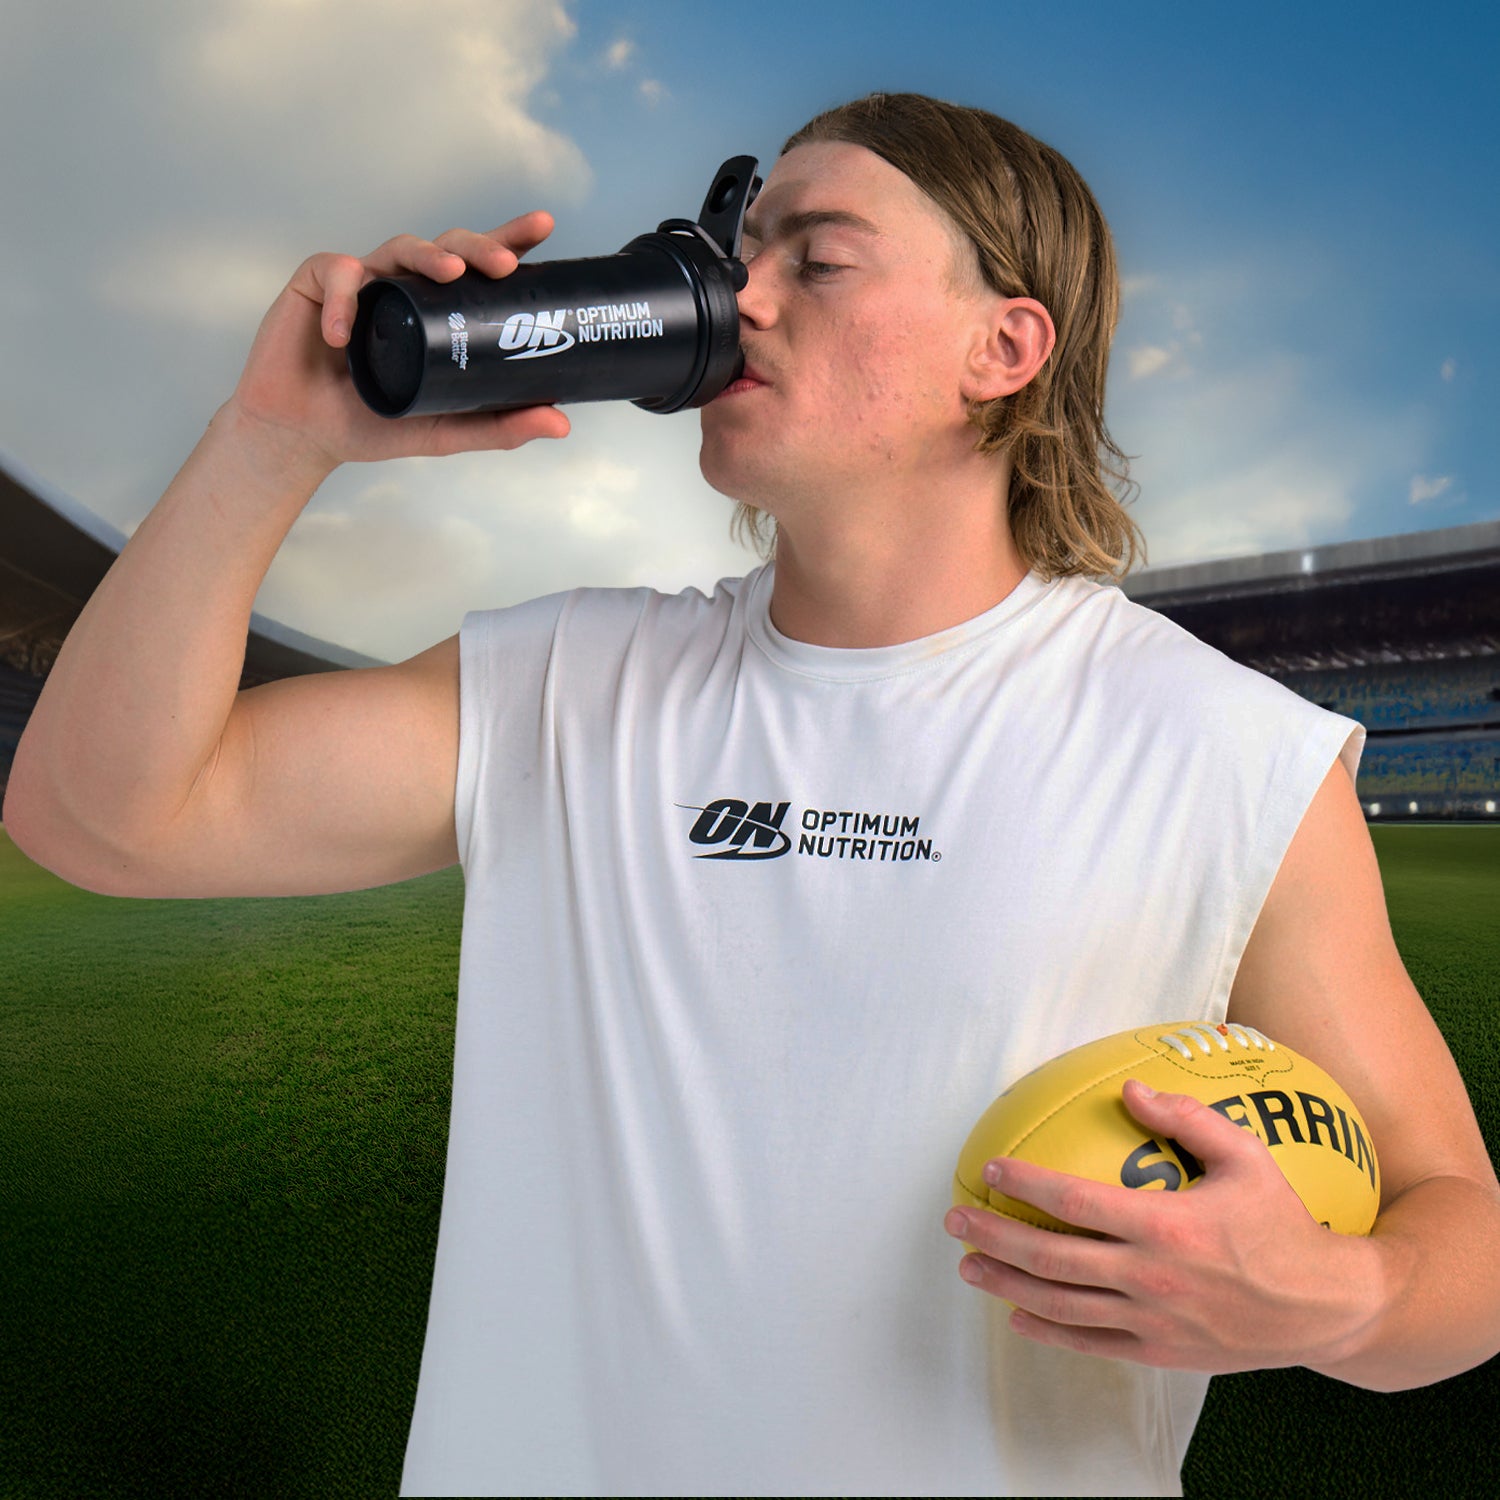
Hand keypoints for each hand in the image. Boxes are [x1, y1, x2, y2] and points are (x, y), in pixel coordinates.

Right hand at [226, 213, 570, 472]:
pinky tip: (345, 336)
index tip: (544, 226)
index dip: (507, 240)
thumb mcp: (445, 430)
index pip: (477, 268)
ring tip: (449, 273)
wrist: (304, 437)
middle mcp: (404, 289)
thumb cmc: (373, 425)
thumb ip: (499, 427)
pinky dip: (345, 300)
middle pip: (446, 249)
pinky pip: (337, 275)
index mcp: (437, 311)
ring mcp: (363, 283)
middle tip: (504, 265)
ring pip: (399, 248)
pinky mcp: (316, 285)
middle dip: (477, 247)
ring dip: (426, 253)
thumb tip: (561, 422)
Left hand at [943, 1079, 1382, 1372]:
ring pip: (1061, 1306)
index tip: (990, 1170)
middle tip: (955, 1219)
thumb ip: (1186, 1118)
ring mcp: (1153, 1321)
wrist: (1328, 1308)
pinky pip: (1091, 1344)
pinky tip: (1017, 1316)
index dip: (1025, 1186)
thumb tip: (1129, 1090)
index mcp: (1166, 1227)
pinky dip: (1047, 1331)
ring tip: (968, 1265)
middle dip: (994, 1237)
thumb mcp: (1247, 1157)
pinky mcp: (1161, 1353)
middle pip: (1051, 1259)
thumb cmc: (1285, 1224)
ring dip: (1006, 1286)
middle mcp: (1151, 1278)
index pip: (1073, 1203)